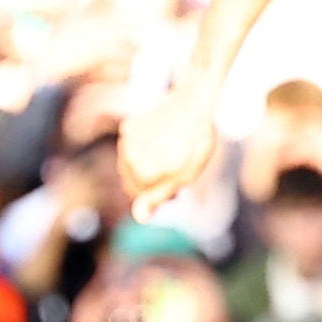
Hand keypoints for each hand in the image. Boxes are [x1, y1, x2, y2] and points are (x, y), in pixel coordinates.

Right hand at [119, 87, 219, 220]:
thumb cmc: (194, 143)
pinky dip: (146, 144)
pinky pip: (134, 143)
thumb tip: (140, 218)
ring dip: (148, 162)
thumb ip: (158, 197)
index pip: (142, 196)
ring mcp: (126, 140)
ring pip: (133, 162)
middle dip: (152, 179)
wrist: (194, 104)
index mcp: (140, 175)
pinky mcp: (129, 125)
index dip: (162, 193)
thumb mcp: (184, 176)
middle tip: (178, 168)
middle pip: (134, 180)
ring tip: (173, 150)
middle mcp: (127, 159)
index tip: (178, 183)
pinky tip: (165, 136)